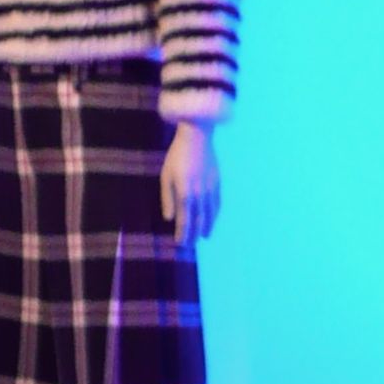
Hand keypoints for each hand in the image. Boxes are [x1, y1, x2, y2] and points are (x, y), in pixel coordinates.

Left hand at [160, 123, 220, 245]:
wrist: (197, 137)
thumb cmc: (177, 155)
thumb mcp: (166, 176)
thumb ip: (167, 198)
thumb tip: (169, 218)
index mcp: (185, 193)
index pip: (184, 219)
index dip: (183, 233)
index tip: (180, 243)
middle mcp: (200, 194)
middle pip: (198, 220)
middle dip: (194, 234)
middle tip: (190, 246)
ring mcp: (210, 189)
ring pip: (209, 214)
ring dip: (206, 227)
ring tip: (204, 237)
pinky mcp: (217, 183)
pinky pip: (217, 204)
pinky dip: (214, 215)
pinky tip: (212, 220)